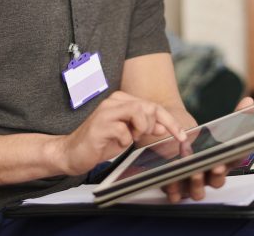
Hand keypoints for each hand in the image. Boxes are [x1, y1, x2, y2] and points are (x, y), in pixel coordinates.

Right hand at [48, 91, 185, 176]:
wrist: (72, 153)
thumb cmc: (99, 143)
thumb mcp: (127, 134)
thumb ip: (144, 127)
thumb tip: (163, 127)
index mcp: (121, 101)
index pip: (153, 106)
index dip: (170, 121)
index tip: (181, 136)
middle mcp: (113, 102)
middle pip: (148, 107)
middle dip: (154, 126)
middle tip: (144, 137)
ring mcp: (106, 111)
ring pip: (138, 112)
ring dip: (140, 130)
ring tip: (129, 138)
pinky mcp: (100, 125)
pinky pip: (124, 131)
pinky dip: (125, 141)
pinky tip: (115, 144)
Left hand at [161, 96, 253, 201]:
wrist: (173, 136)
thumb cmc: (201, 137)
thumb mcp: (218, 127)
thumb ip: (236, 116)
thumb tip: (249, 101)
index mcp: (223, 162)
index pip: (234, 163)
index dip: (235, 161)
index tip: (234, 155)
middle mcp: (209, 175)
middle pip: (217, 182)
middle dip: (216, 174)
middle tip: (214, 165)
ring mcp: (193, 183)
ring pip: (198, 192)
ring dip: (197, 183)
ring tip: (192, 171)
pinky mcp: (176, 187)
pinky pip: (176, 195)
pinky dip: (174, 191)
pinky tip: (171, 185)